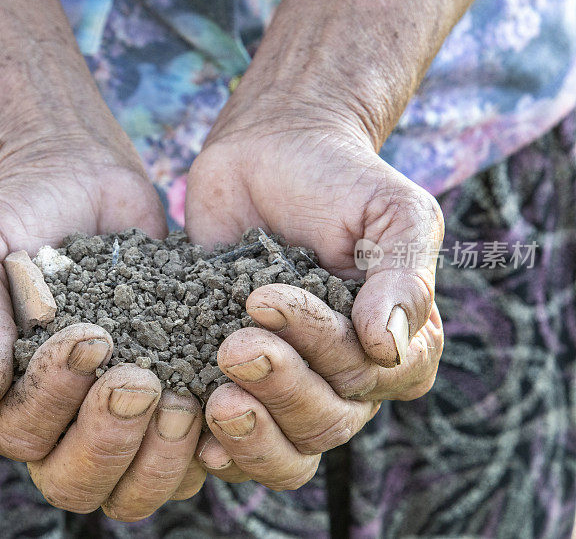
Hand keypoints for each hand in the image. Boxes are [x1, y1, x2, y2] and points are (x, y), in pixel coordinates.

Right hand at [0, 140, 204, 519]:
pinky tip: (224, 402)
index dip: (54, 397)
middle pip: (74, 482)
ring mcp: (111, 424)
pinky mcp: (163, 408)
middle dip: (109, 439)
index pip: (18, 432)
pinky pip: (187, 461)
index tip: (93, 336)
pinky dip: (208, 445)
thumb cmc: (20, 214)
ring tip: (184, 397)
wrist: (82, 186)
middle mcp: (52, 425)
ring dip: (161, 457)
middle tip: (142, 381)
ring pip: (132, 490)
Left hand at [184, 91, 444, 487]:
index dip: (327, 352)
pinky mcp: (235, 377)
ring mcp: (289, 378)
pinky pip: (236, 438)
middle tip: (235, 345)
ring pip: (288, 445)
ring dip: (253, 432)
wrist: (268, 153)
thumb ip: (403, 275)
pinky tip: (195, 439)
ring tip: (215, 399)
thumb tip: (387, 348)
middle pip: (327, 420)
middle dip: (281, 388)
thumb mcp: (390, 211)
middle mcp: (345, 372)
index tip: (270, 299)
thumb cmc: (338, 179)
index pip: (376, 378)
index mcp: (394, 339)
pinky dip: (220, 447)